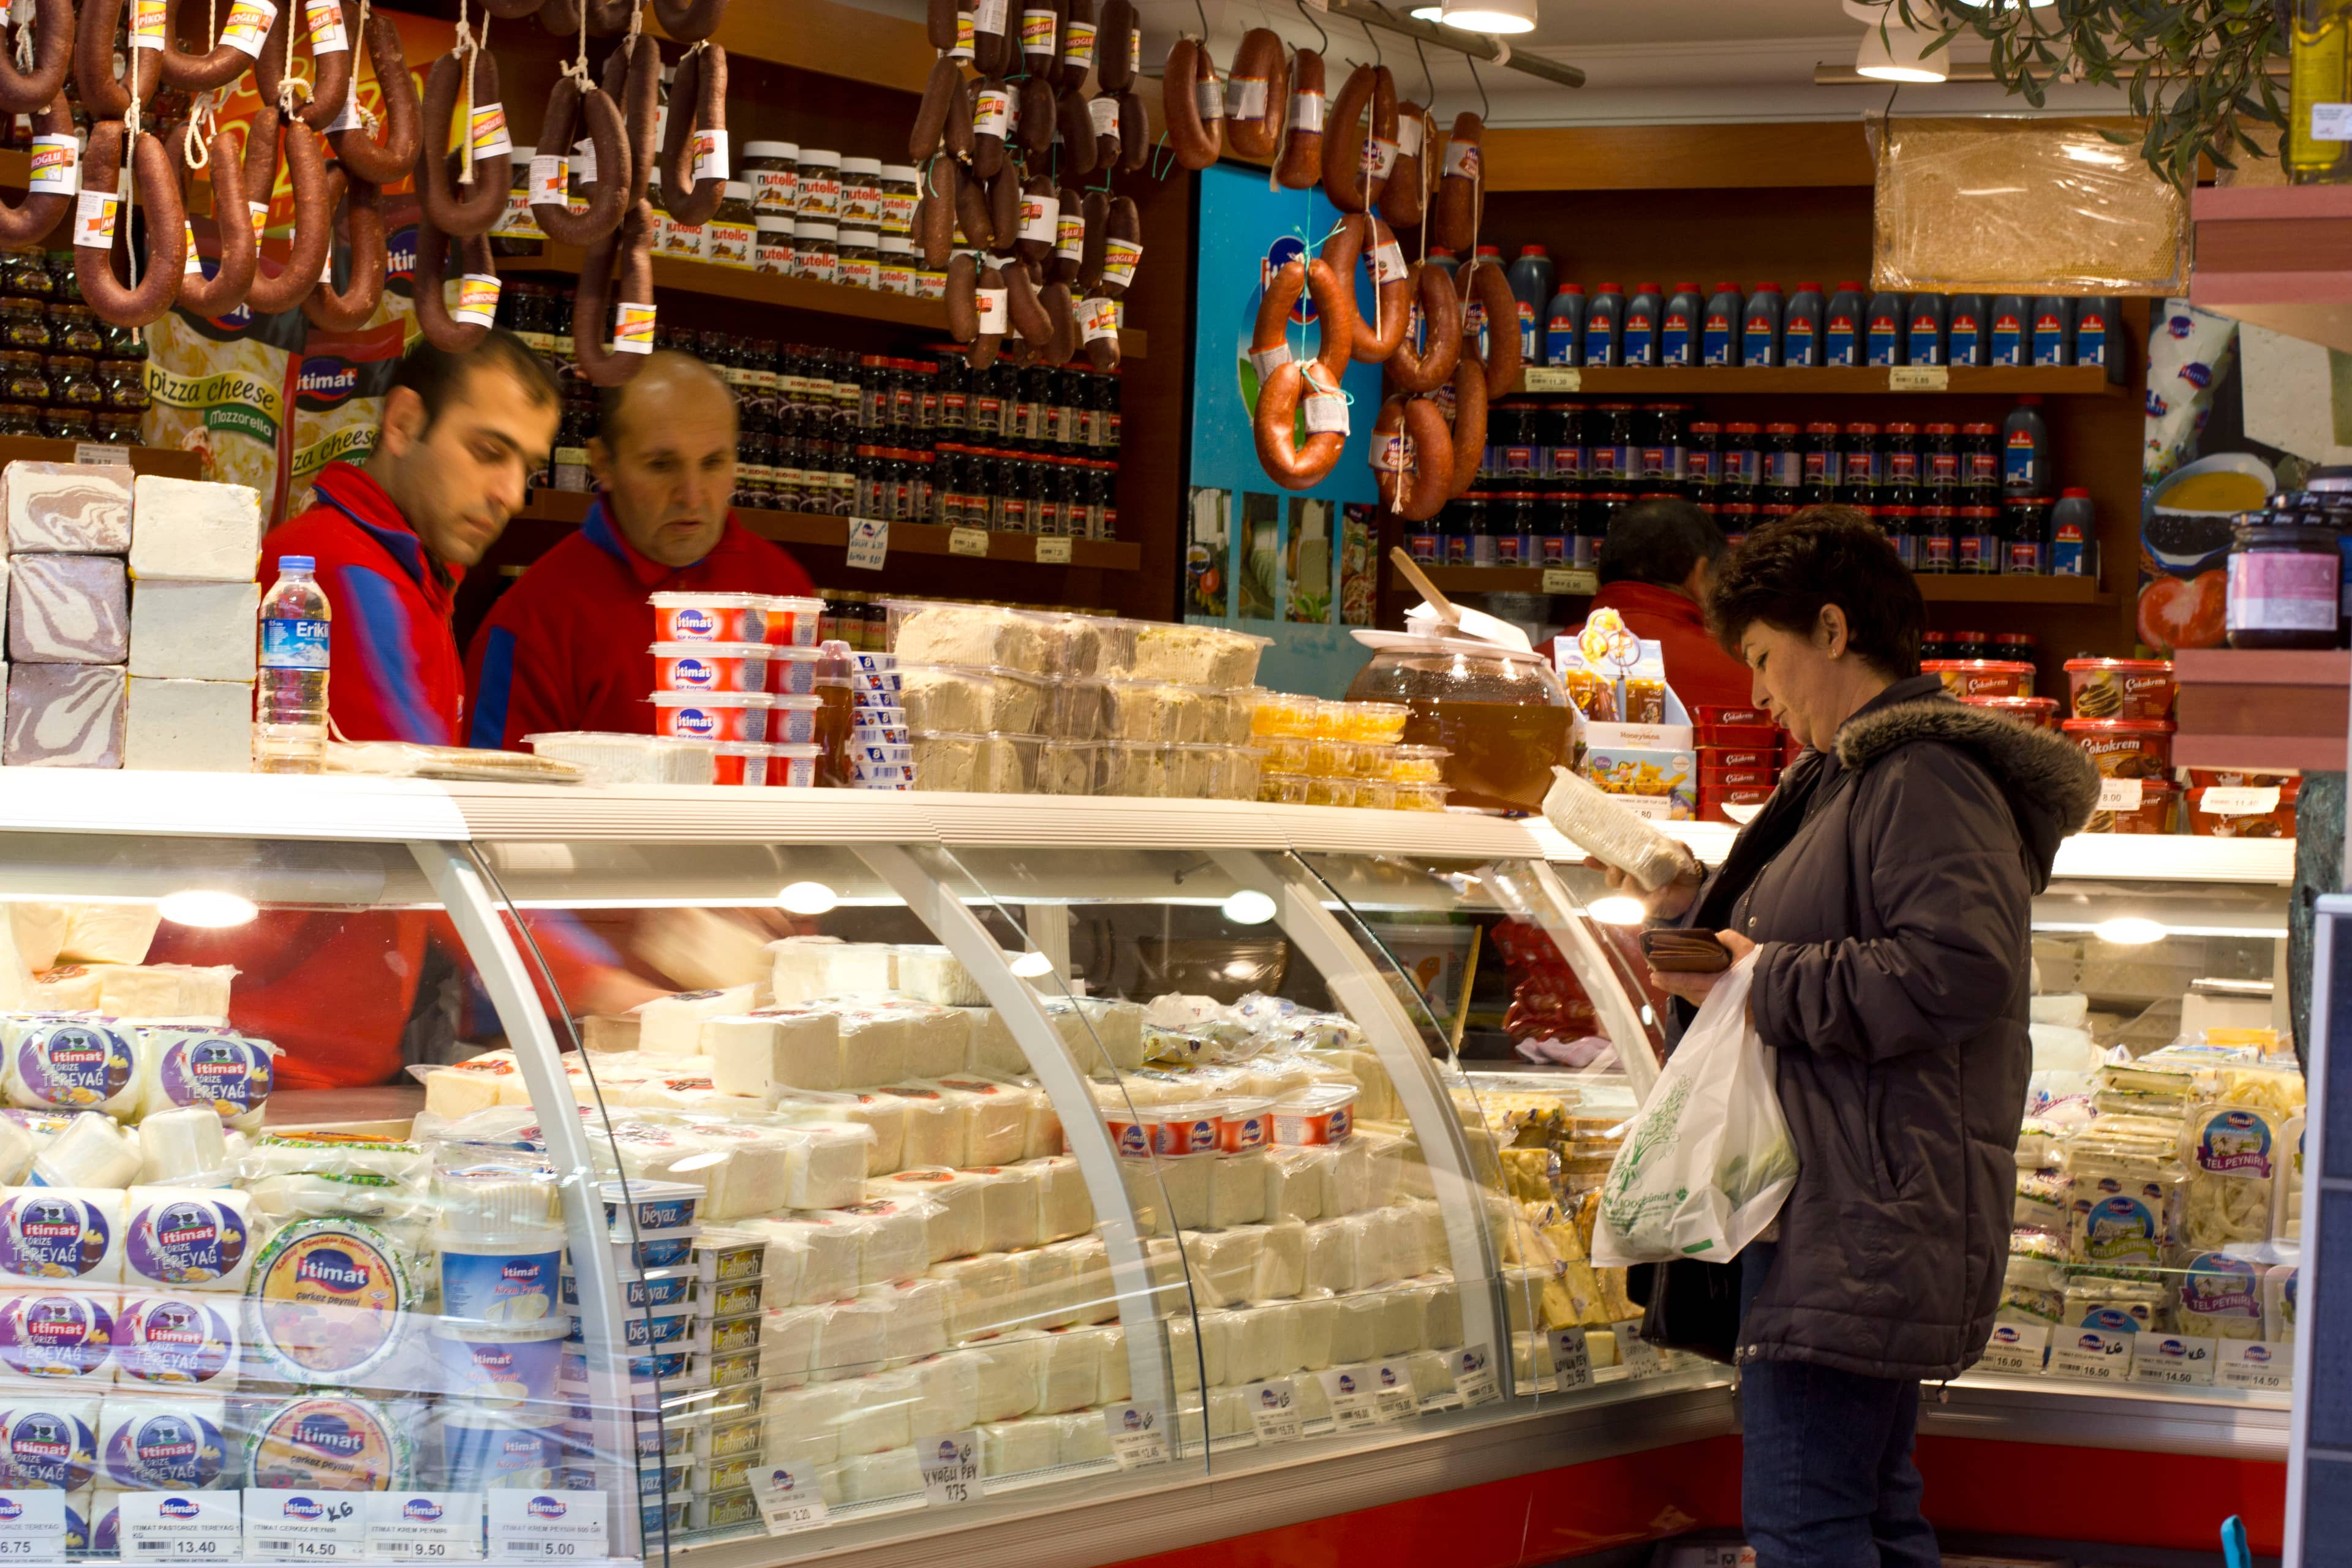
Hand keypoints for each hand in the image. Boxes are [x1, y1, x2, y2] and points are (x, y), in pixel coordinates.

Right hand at [1583, 857, 1702, 921]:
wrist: (1695, 892)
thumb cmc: (1681, 873)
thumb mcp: (1680, 856)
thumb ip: (1678, 848)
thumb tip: (1677, 842)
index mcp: (1634, 867)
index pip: (1612, 863)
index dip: (1598, 862)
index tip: (1587, 858)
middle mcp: (1633, 881)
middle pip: (1613, 880)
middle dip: (1611, 874)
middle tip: (1615, 868)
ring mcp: (1641, 895)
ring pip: (1626, 892)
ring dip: (1627, 885)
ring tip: (1632, 879)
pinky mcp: (1651, 907)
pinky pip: (1649, 903)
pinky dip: (1656, 896)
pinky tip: (1664, 890)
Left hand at [1646, 930, 1757, 1007]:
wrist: (1779, 995)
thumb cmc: (1761, 972)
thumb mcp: (1747, 949)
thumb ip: (1730, 938)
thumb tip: (1717, 936)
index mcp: (1715, 985)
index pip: (1686, 981)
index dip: (1669, 978)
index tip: (1654, 975)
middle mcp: (1712, 999)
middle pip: (1685, 991)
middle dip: (1669, 984)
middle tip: (1655, 976)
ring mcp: (1717, 1007)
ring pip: (1692, 998)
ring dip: (1679, 990)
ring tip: (1667, 981)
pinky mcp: (1723, 1011)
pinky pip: (1701, 1002)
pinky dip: (1691, 994)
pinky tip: (1688, 989)